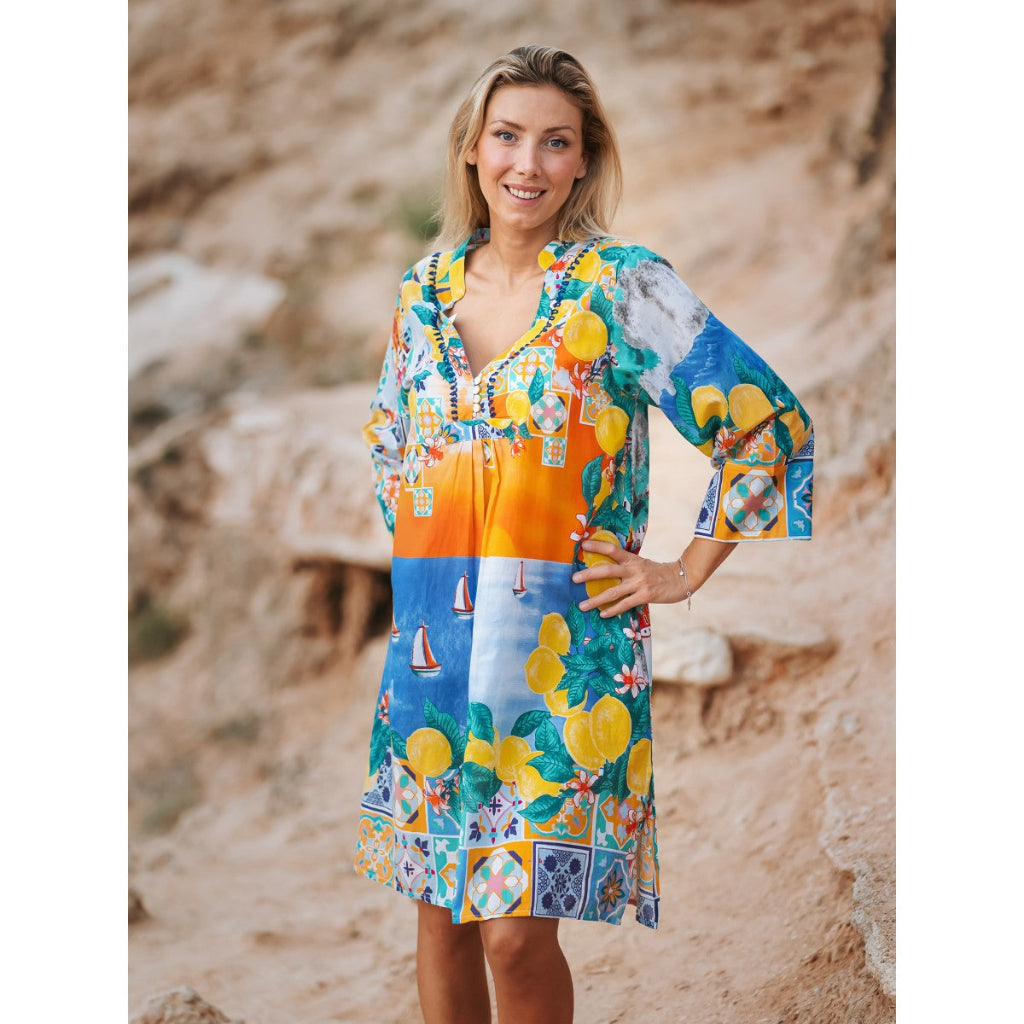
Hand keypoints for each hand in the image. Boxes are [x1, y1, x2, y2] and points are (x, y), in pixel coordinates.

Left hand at [572, 540, 688, 617]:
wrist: (681, 578)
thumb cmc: (657, 572)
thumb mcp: (641, 563)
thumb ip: (626, 566)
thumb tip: (605, 569)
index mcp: (632, 559)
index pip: (613, 550)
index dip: (598, 546)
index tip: (583, 545)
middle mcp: (634, 570)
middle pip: (608, 570)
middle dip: (589, 574)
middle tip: (574, 578)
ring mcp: (639, 583)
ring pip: (613, 591)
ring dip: (596, 599)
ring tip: (582, 605)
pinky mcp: (645, 596)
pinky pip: (625, 604)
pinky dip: (613, 609)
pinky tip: (602, 614)